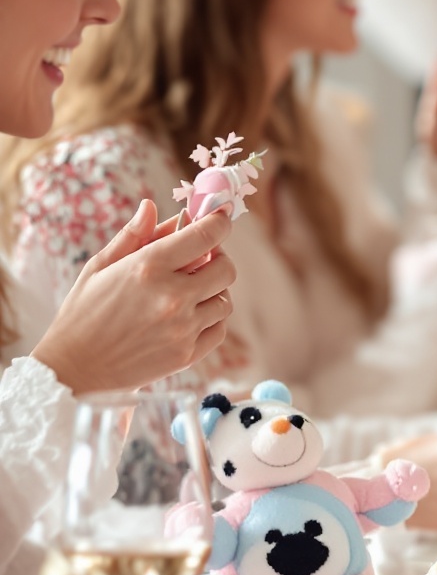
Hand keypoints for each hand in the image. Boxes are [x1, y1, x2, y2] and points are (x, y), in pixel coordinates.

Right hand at [34, 201, 235, 396]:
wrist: (73, 368)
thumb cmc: (83, 313)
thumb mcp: (100, 266)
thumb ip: (132, 235)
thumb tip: (152, 206)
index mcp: (149, 267)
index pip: (206, 235)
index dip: (219, 222)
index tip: (220, 217)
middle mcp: (172, 296)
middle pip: (225, 268)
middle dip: (218, 258)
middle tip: (202, 258)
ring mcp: (183, 328)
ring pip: (224, 300)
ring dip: (213, 291)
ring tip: (191, 291)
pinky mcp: (187, 355)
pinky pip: (219, 330)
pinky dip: (211, 320)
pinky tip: (191, 316)